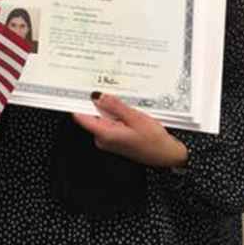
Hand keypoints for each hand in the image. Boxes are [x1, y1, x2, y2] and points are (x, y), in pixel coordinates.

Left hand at [72, 92, 188, 167]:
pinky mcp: (114, 139)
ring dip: (110, 109)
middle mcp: (103, 139)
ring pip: (102, 118)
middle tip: (112, 92)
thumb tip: (99, 96)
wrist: (166, 155)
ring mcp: (108, 140)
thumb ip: (115, 106)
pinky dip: (116, 115)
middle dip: (99, 102)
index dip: (78, 102)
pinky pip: (109, 123)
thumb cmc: (154, 141)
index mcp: (105, 134)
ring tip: (126, 106)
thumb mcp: (135, 118)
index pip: (81, 117)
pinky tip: (128, 113)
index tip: (78, 89)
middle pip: (92, 115)